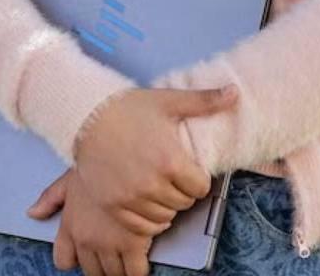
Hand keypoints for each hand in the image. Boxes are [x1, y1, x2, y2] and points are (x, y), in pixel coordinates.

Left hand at [26, 168, 161, 275]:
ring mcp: (108, 244)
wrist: (122, 154)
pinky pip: (135, 271)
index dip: (77, 260)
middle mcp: (85, 238)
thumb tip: (31, 213)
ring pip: (114, 274)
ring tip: (131, 255)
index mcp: (69, 225)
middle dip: (103, 267)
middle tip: (116, 255)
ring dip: (122, 269)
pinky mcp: (132, 244)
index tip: (90, 253)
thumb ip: (50, 199)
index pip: (63, 260)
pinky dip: (139, 270)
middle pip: (92, 271)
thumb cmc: (98, 163)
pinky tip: (144, 259)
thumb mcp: (69, 178)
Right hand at [71, 86, 236, 223]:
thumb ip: (204, 101)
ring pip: (164, 217)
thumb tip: (235, 92)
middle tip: (171, 178)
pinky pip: (141, 227)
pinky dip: (147, 219)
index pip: (201, 188)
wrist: (85, 116)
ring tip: (157, 189)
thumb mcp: (167, 102)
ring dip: (165, 206)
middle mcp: (153, 184)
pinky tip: (145, 203)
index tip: (187, 170)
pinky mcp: (113, 206)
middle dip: (182, 192)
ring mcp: (131, 197)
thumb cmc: (127, 108)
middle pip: (184, 204)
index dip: (197, 179)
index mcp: (171, 160)